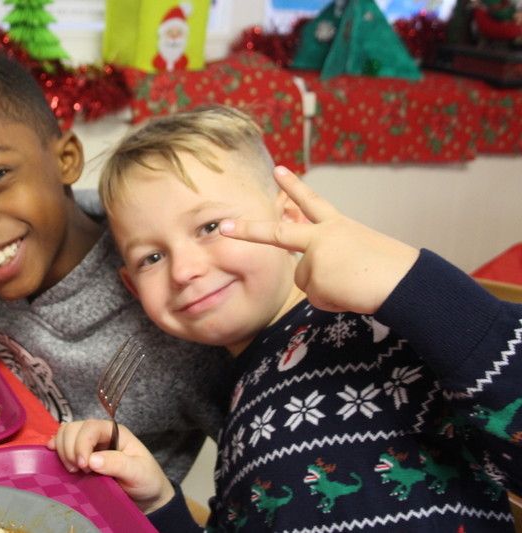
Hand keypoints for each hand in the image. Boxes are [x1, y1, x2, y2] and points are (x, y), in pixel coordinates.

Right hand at [47, 420, 174, 513]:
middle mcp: (99, 434)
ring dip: (62, 450)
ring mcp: (88, 444)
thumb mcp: (138, 472)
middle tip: (77, 471)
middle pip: (73, 428)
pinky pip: (62, 445)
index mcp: (115, 432)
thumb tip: (92, 459)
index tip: (83, 466)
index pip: (90, 427)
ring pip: (65, 434)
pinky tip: (53, 456)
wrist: (146, 496)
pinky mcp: (80, 456)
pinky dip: (56, 449)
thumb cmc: (146, 480)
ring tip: (72, 470)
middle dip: (69, 448)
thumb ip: (117, 464)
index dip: (82, 444)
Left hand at [219, 166, 418, 313]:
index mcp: (338, 225)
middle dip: (249, 231)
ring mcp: (315, 257)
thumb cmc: (390, 268)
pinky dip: (333, 301)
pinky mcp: (314, 278)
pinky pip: (316, 298)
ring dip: (328, 289)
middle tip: (225, 227)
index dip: (294, 186)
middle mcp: (322, 237)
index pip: (312, 202)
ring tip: (354, 283)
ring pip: (307, 280)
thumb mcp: (360, 250)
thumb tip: (315, 275)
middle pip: (278, 233)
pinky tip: (350, 294)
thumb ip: (332, 255)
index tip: (277, 170)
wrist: (403, 281)